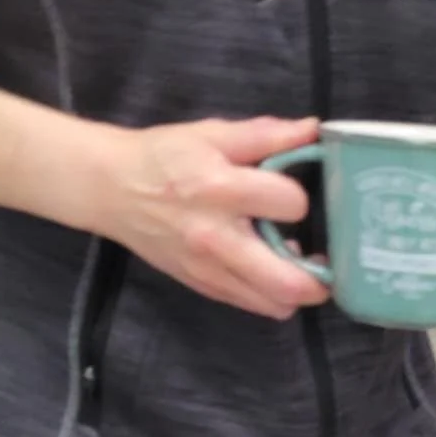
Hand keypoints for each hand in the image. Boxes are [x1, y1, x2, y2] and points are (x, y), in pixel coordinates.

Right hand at [91, 116, 331, 319]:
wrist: (112, 189)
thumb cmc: (164, 157)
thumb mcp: (212, 135)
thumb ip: (266, 135)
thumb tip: (312, 129)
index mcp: (219, 189)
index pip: (289, 204)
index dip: (298, 198)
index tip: (290, 195)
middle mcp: (216, 237)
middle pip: (289, 281)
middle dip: (318, 275)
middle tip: (324, 260)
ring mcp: (211, 270)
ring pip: (277, 303)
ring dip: (298, 290)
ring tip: (295, 265)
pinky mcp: (206, 288)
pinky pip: (256, 307)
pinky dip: (274, 295)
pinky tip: (271, 271)